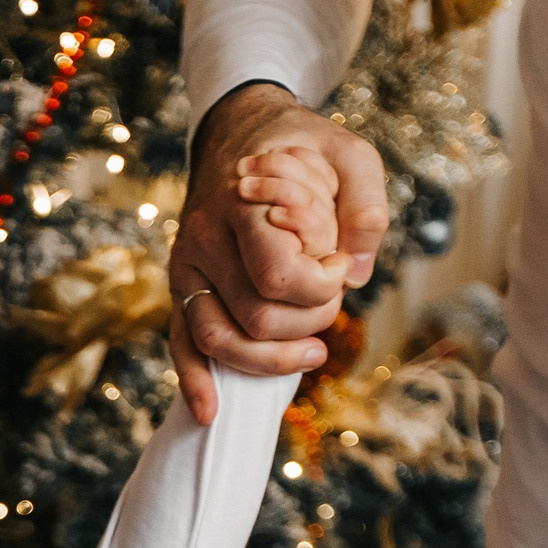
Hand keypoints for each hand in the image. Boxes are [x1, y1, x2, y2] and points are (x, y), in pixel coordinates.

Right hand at [170, 81, 388, 422]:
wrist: (238, 134)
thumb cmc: (300, 149)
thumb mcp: (348, 153)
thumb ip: (365, 204)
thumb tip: (360, 273)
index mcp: (241, 204)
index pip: (280, 277)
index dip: (323, 288)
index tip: (344, 267)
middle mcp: (204, 240)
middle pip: (258, 318)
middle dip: (310, 322)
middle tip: (334, 296)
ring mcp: (187, 269)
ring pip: (220, 340)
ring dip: (272, 360)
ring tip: (313, 351)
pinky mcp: (183, 289)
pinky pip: (181, 342)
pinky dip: (194, 381)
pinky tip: (210, 413)